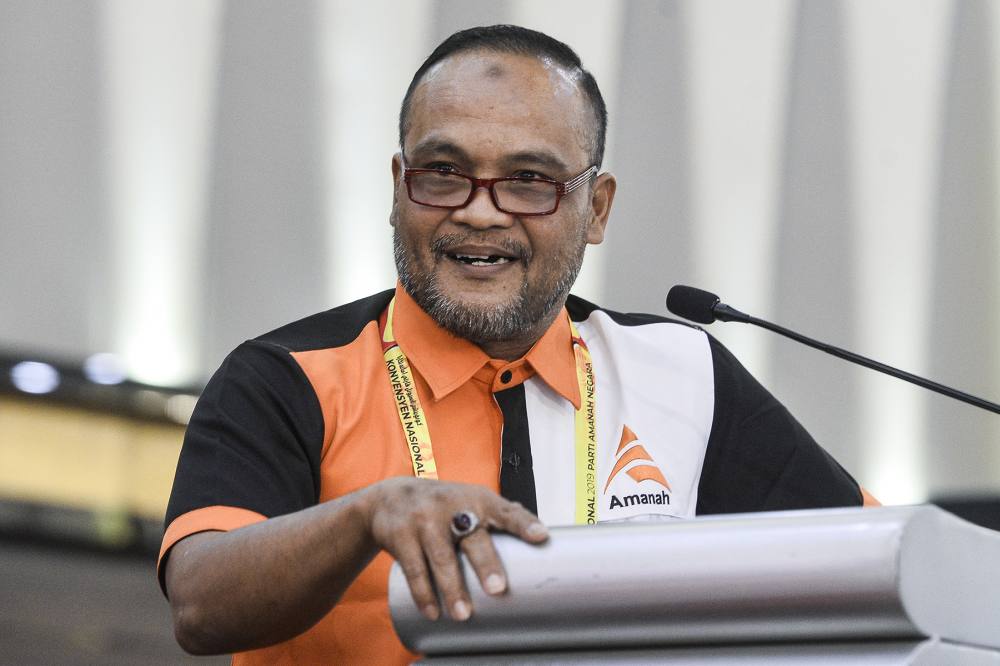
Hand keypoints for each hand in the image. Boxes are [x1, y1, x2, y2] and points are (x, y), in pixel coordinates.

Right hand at [361, 478, 547, 621]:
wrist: (390, 497)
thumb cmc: (444, 505)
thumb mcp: (470, 501)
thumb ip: (498, 517)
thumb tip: (540, 540)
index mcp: (477, 498)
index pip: (505, 510)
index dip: (523, 523)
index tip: (540, 536)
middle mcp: (452, 506)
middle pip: (472, 537)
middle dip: (485, 563)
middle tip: (497, 588)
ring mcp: (424, 519)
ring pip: (441, 557)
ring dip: (452, 589)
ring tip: (464, 614)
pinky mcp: (401, 534)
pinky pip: (413, 568)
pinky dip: (424, 593)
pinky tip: (433, 611)